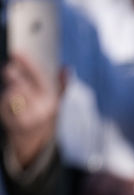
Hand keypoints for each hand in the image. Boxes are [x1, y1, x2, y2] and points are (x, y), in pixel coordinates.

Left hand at [0, 54, 66, 168]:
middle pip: (20, 85)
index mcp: (51, 101)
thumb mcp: (56, 101)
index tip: (17, 52)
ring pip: (10, 94)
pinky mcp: (13, 124)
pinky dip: (4, 101)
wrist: (35, 143)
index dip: (27, 64)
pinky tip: (9, 101)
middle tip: (9, 68)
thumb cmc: (44, 115)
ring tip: (13, 88)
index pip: (38, 78)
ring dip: (9, 88)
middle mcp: (40, 110)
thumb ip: (61, 84)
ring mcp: (26, 118)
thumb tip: (66, 68)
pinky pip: (4, 105)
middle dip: (13, 75)